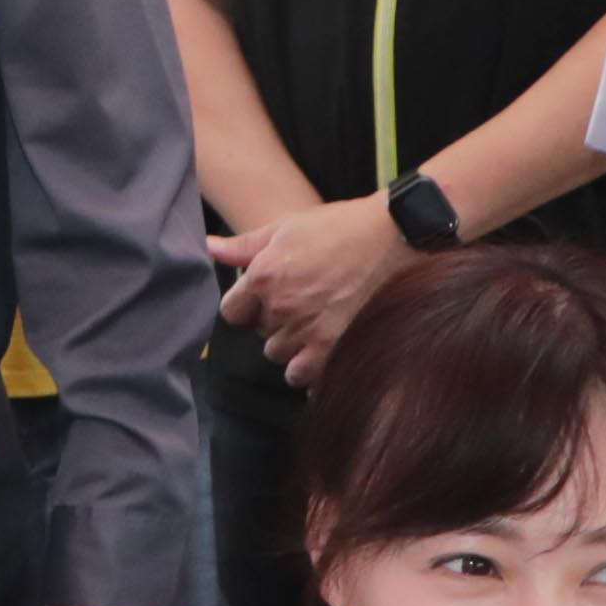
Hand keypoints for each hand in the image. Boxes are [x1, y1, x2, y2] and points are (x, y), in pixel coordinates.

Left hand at [209, 193, 412, 386]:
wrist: (397, 237)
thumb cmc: (343, 228)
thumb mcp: (288, 227)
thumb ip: (244, 245)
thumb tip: (209, 248)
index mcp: (264, 277)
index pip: (232, 313)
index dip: (248, 306)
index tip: (268, 298)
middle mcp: (281, 309)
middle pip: (261, 336)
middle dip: (276, 324)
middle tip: (305, 303)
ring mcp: (308, 333)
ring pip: (282, 358)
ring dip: (295, 346)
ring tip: (320, 322)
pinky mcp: (334, 351)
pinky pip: (305, 378)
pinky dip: (313, 367)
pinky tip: (329, 345)